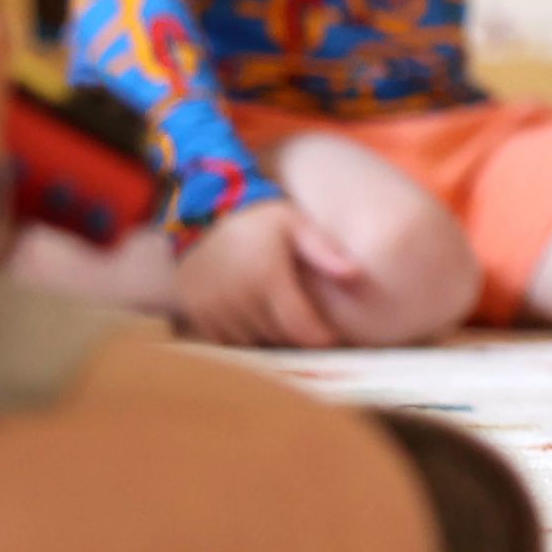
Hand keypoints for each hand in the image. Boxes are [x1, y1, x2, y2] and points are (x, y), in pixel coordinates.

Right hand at [172, 201, 367, 348]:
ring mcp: (214, 308)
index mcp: (267, 278)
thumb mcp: (295, 224)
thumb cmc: (257, 216)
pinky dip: (243, 338)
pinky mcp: (197, 312)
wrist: (202, 209)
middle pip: (278, 336)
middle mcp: (239, 298)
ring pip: (252, 342)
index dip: (319, 338)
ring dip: (271, 339)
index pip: (300, 327)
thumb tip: (354, 274)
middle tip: (311, 328)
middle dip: (298, 336)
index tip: (332, 337)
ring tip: (284, 325)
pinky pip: (225, 341)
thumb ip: (324, 251)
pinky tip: (256, 323)